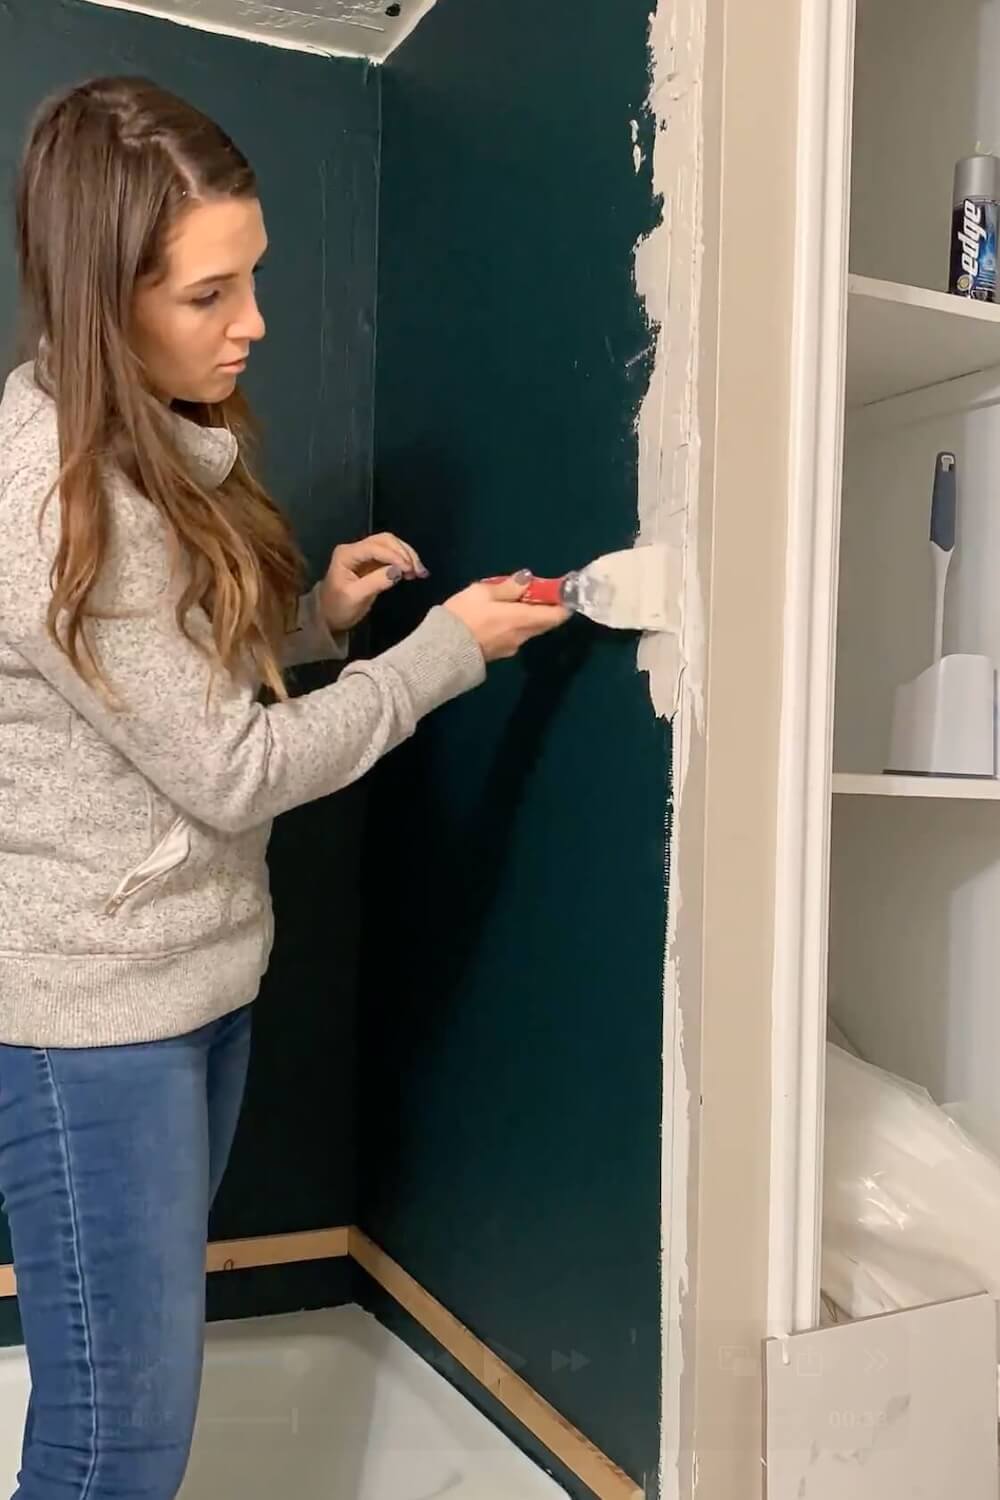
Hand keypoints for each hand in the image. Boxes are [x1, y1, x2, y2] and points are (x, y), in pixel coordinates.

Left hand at [320, 533, 427, 631]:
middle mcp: (355, 549)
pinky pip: (391, 555)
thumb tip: (399, 571)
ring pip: (390, 545)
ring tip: (419, 572)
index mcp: (346, 554)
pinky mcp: (372, 562)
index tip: (408, 569)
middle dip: (404, 553)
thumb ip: (377, 582)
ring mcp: (364, 554)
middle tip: (418, 570)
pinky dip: (404, 561)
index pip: (374, 547)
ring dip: (407, 555)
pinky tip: (414, 571)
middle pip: (385, 540)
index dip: (394, 556)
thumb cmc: (338, 608)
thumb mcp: (356, 597)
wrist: (328, 617)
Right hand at [444, 573, 569, 661]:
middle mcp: (522, 636)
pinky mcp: (500, 654)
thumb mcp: (482, 592)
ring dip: (527, 616)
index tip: (560, 591)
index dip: (563, 603)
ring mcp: (511, 647)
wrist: (441, 651)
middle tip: (533, 591)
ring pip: (529, 629)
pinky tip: (500, 617)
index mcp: (522, 619)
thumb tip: (527, 579)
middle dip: (544, 607)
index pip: (556, 615)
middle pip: (544, 622)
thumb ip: (508, 587)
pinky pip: (515, 636)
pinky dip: (515, 625)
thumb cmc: (463, 617)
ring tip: (511, 601)